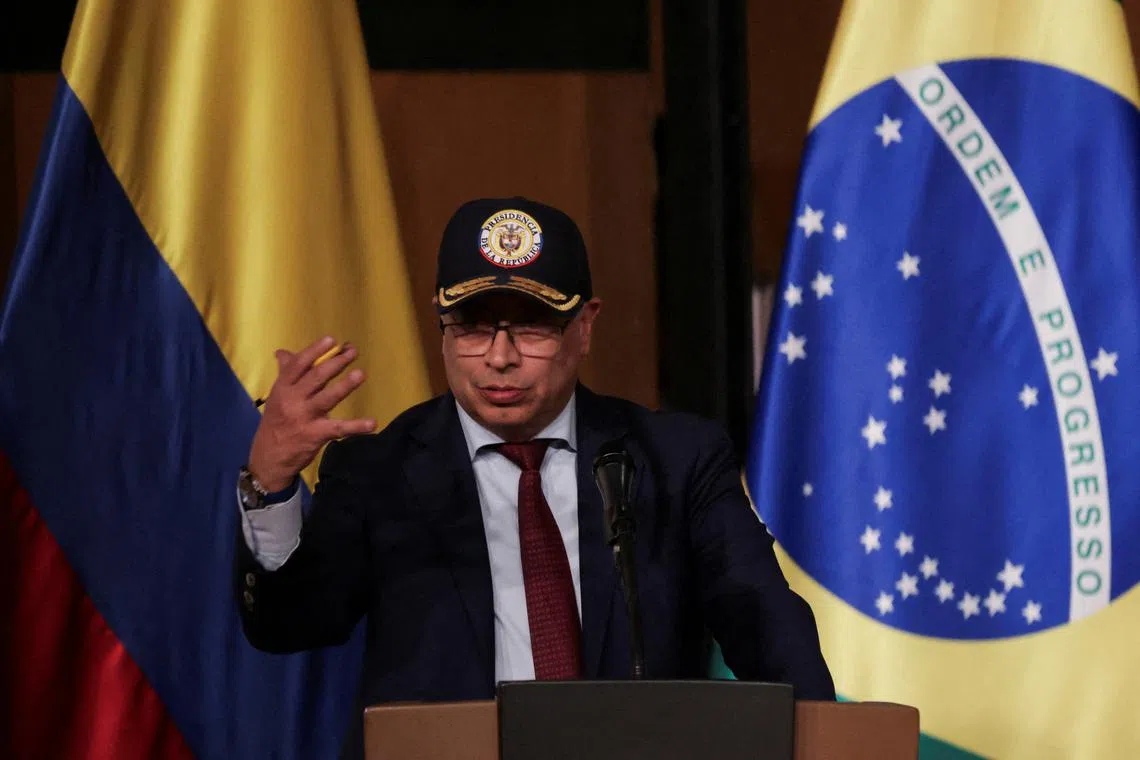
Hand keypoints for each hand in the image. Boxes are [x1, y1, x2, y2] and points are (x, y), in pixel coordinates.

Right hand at [248, 336, 376, 490]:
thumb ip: (285, 373)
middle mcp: (292, 400)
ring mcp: (304, 418)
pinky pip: (339, 429)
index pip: (298, 365)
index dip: (315, 351)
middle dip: (335, 362)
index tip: (332, 340)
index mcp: (283, 388)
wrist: (268, 458)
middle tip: (353, 351)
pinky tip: (372, 423)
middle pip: (315, 377)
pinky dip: (356, 426)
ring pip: (326, 398)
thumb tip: (283, 352)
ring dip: (344, 386)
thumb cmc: (276, 422)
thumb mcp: (276, 396)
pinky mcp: (316, 435)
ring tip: (360, 374)